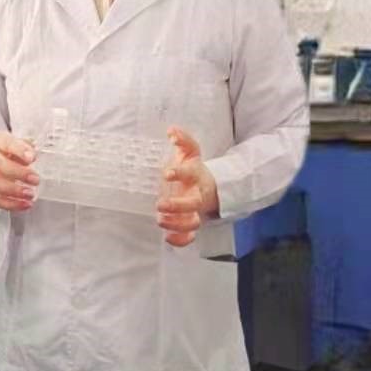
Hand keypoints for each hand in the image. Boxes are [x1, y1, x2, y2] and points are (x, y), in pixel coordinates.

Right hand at [0, 132, 38, 211]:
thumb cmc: (0, 150)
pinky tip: (25, 204)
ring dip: (14, 191)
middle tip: (35, 179)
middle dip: (18, 173)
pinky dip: (11, 204)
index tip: (31, 157)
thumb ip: (25, 146)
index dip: (19, 150)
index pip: (6, 142)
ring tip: (30, 194)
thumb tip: (34, 151)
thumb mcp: (12, 142)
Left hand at [156, 126, 218, 247]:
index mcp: (195, 176)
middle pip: (193, 204)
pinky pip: (190, 236)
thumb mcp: (190, 153)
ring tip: (160, 220)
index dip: (179, 173)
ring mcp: (195, 211)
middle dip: (177, 206)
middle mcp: (197, 194)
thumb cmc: (193, 169)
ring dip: (177, 224)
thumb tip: (171, 130)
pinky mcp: (191, 223)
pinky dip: (181, 240)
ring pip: (192, 222)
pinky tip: (168, 238)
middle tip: (160, 205)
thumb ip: (183, 140)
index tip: (167, 174)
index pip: (190, 173)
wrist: (209, 187)